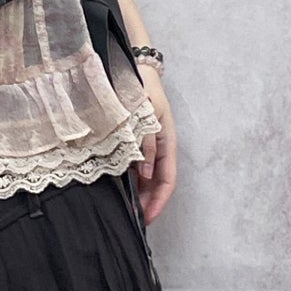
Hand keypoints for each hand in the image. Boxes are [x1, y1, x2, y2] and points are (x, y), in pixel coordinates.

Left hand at [131, 59, 177, 225]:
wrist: (136, 70)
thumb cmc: (144, 90)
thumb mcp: (147, 117)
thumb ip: (146, 144)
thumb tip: (146, 173)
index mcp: (168, 143)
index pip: (168, 180)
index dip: (159, 202)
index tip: (147, 218)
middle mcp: (160, 148)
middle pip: (158, 183)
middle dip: (149, 203)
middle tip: (135, 220)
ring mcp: (149, 146)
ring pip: (148, 178)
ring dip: (140, 194)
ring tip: (128, 209)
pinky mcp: (137, 142)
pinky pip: (137, 167)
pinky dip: (132, 181)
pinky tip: (122, 189)